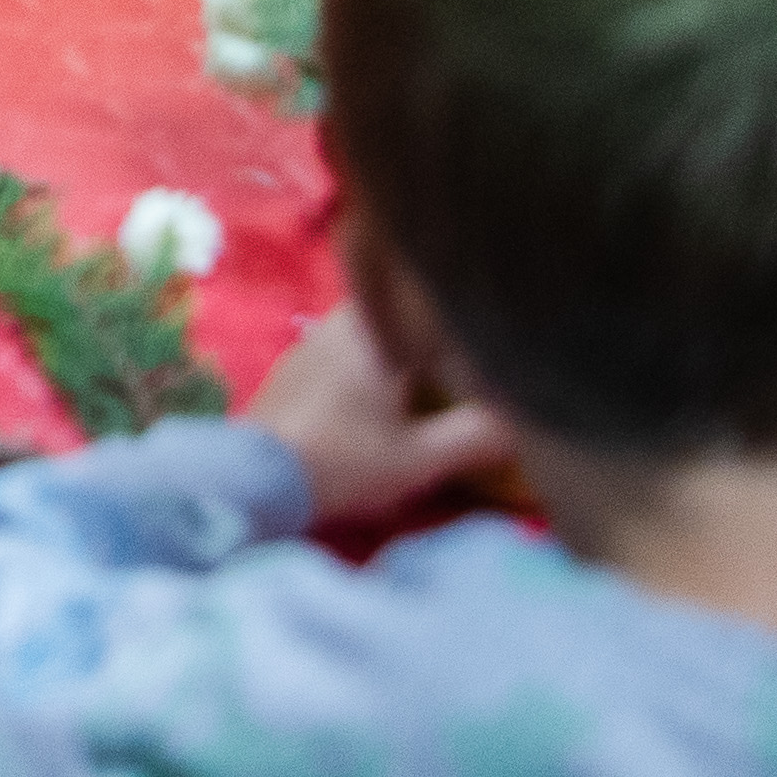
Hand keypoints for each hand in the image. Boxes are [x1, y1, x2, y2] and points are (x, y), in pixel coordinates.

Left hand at [244, 306, 510, 526]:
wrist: (256, 476)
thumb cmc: (343, 460)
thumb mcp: (421, 458)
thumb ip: (475, 436)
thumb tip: (520, 421)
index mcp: (375, 330)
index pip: (425, 300)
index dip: (458, 314)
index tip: (486, 331)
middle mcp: (340, 322)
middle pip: (397, 313)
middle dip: (429, 334)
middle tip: (462, 362)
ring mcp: (312, 341)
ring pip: (369, 330)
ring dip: (398, 350)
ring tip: (430, 381)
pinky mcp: (294, 367)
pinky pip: (344, 350)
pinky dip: (369, 364)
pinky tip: (381, 395)